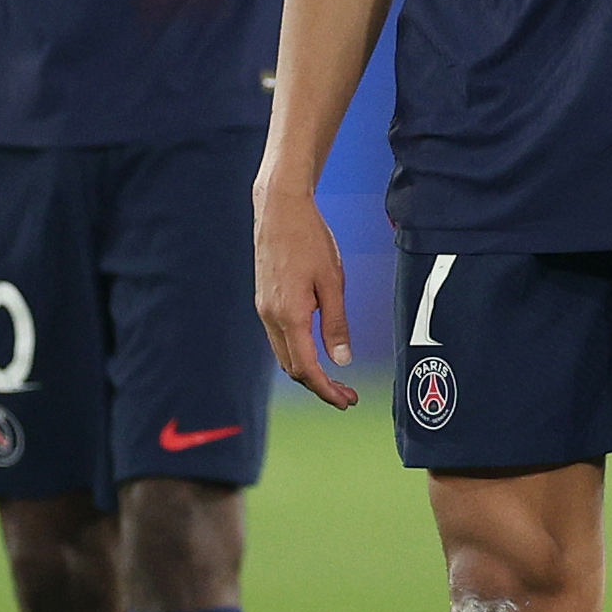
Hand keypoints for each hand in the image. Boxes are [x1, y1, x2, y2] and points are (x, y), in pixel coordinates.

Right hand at [252, 178, 357, 407]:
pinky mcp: (264, 300)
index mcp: (289, 315)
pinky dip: (298, 353)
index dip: (326, 390)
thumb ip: (335, 323)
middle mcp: (270, 317)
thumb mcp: (333, 281)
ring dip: (308, 372)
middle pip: (292, 368)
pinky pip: (279, 338)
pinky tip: (316, 351)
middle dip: (320, 386)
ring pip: (284, 354)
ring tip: (336, 379)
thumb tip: (342, 361)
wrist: (279, 209)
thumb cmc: (310, 240)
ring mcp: (264, 309)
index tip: (346, 402)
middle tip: (347, 396)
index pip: (306, 368)